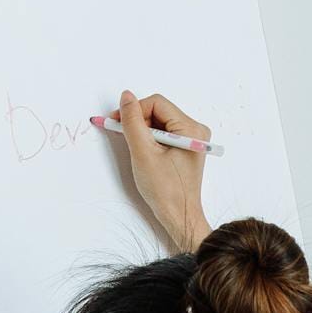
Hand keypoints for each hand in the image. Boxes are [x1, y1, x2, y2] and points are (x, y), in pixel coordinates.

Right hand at [114, 90, 212, 252]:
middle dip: (138, 120)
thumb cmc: (165, 191)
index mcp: (191, 129)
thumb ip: (132, 122)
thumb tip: (126, 97)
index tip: (116, 121)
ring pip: (159, 121)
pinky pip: (164, 133)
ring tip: (137, 149)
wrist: (179, 215)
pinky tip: (144, 152)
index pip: (156, 103)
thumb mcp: (143, 153)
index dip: (134, 109)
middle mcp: (196, 131)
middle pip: (159, 111)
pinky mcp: (186, 147)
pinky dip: (150, 139)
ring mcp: (192, 139)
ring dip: (143, 130)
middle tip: (123, 134)